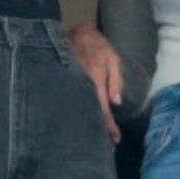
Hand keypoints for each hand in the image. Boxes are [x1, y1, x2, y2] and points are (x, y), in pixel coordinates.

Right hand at [68, 24, 123, 143]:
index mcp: (94, 77)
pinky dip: (77, 111)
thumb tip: (116, 102)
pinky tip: (79, 120)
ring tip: (92, 138)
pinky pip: (71, 99)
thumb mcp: (112, 58)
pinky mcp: (63, 82)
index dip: (108, 124)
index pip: (101, 106)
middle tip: (105, 146)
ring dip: (85, 122)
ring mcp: (69, 83)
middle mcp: (80, 83)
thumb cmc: (98, 46)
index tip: (114, 139)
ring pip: (78, 107)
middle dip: (96, 129)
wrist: (75, 32)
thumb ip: (115, 79)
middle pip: (88, 111)